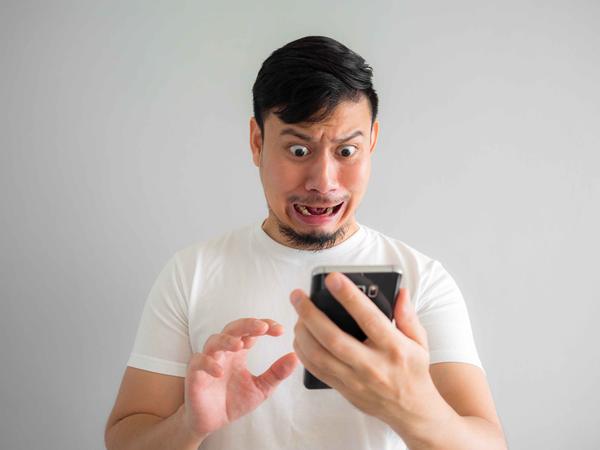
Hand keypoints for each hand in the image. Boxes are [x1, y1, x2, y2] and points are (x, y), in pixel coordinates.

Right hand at [183, 318, 297, 437]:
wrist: (210, 421)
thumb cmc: (233, 401)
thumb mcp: (261, 389)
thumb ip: (276, 373)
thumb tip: (295, 358)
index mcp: (239, 351)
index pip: (252, 330)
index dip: (265, 325)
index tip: (280, 330)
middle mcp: (224, 351)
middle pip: (233, 328)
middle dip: (248, 324)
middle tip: (263, 327)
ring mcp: (209, 360)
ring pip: (215, 340)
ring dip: (227, 340)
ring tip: (240, 345)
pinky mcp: (195, 373)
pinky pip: (199, 361)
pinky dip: (208, 363)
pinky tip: (219, 371)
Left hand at [291, 273, 437, 429]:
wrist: (412, 412)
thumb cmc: (414, 372)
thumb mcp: (419, 342)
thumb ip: (408, 316)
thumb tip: (400, 292)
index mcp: (393, 348)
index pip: (368, 318)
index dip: (348, 297)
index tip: (332, 279)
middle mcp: (372, 365)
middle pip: (333, 338)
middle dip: (310, 314)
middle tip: (298, 296)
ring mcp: (355, 381)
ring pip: (319, 356)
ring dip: (302, 333)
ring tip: (297, 315)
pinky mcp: (344, 390)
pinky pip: (316, 370)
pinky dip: (303, 352)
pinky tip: (300, 336)